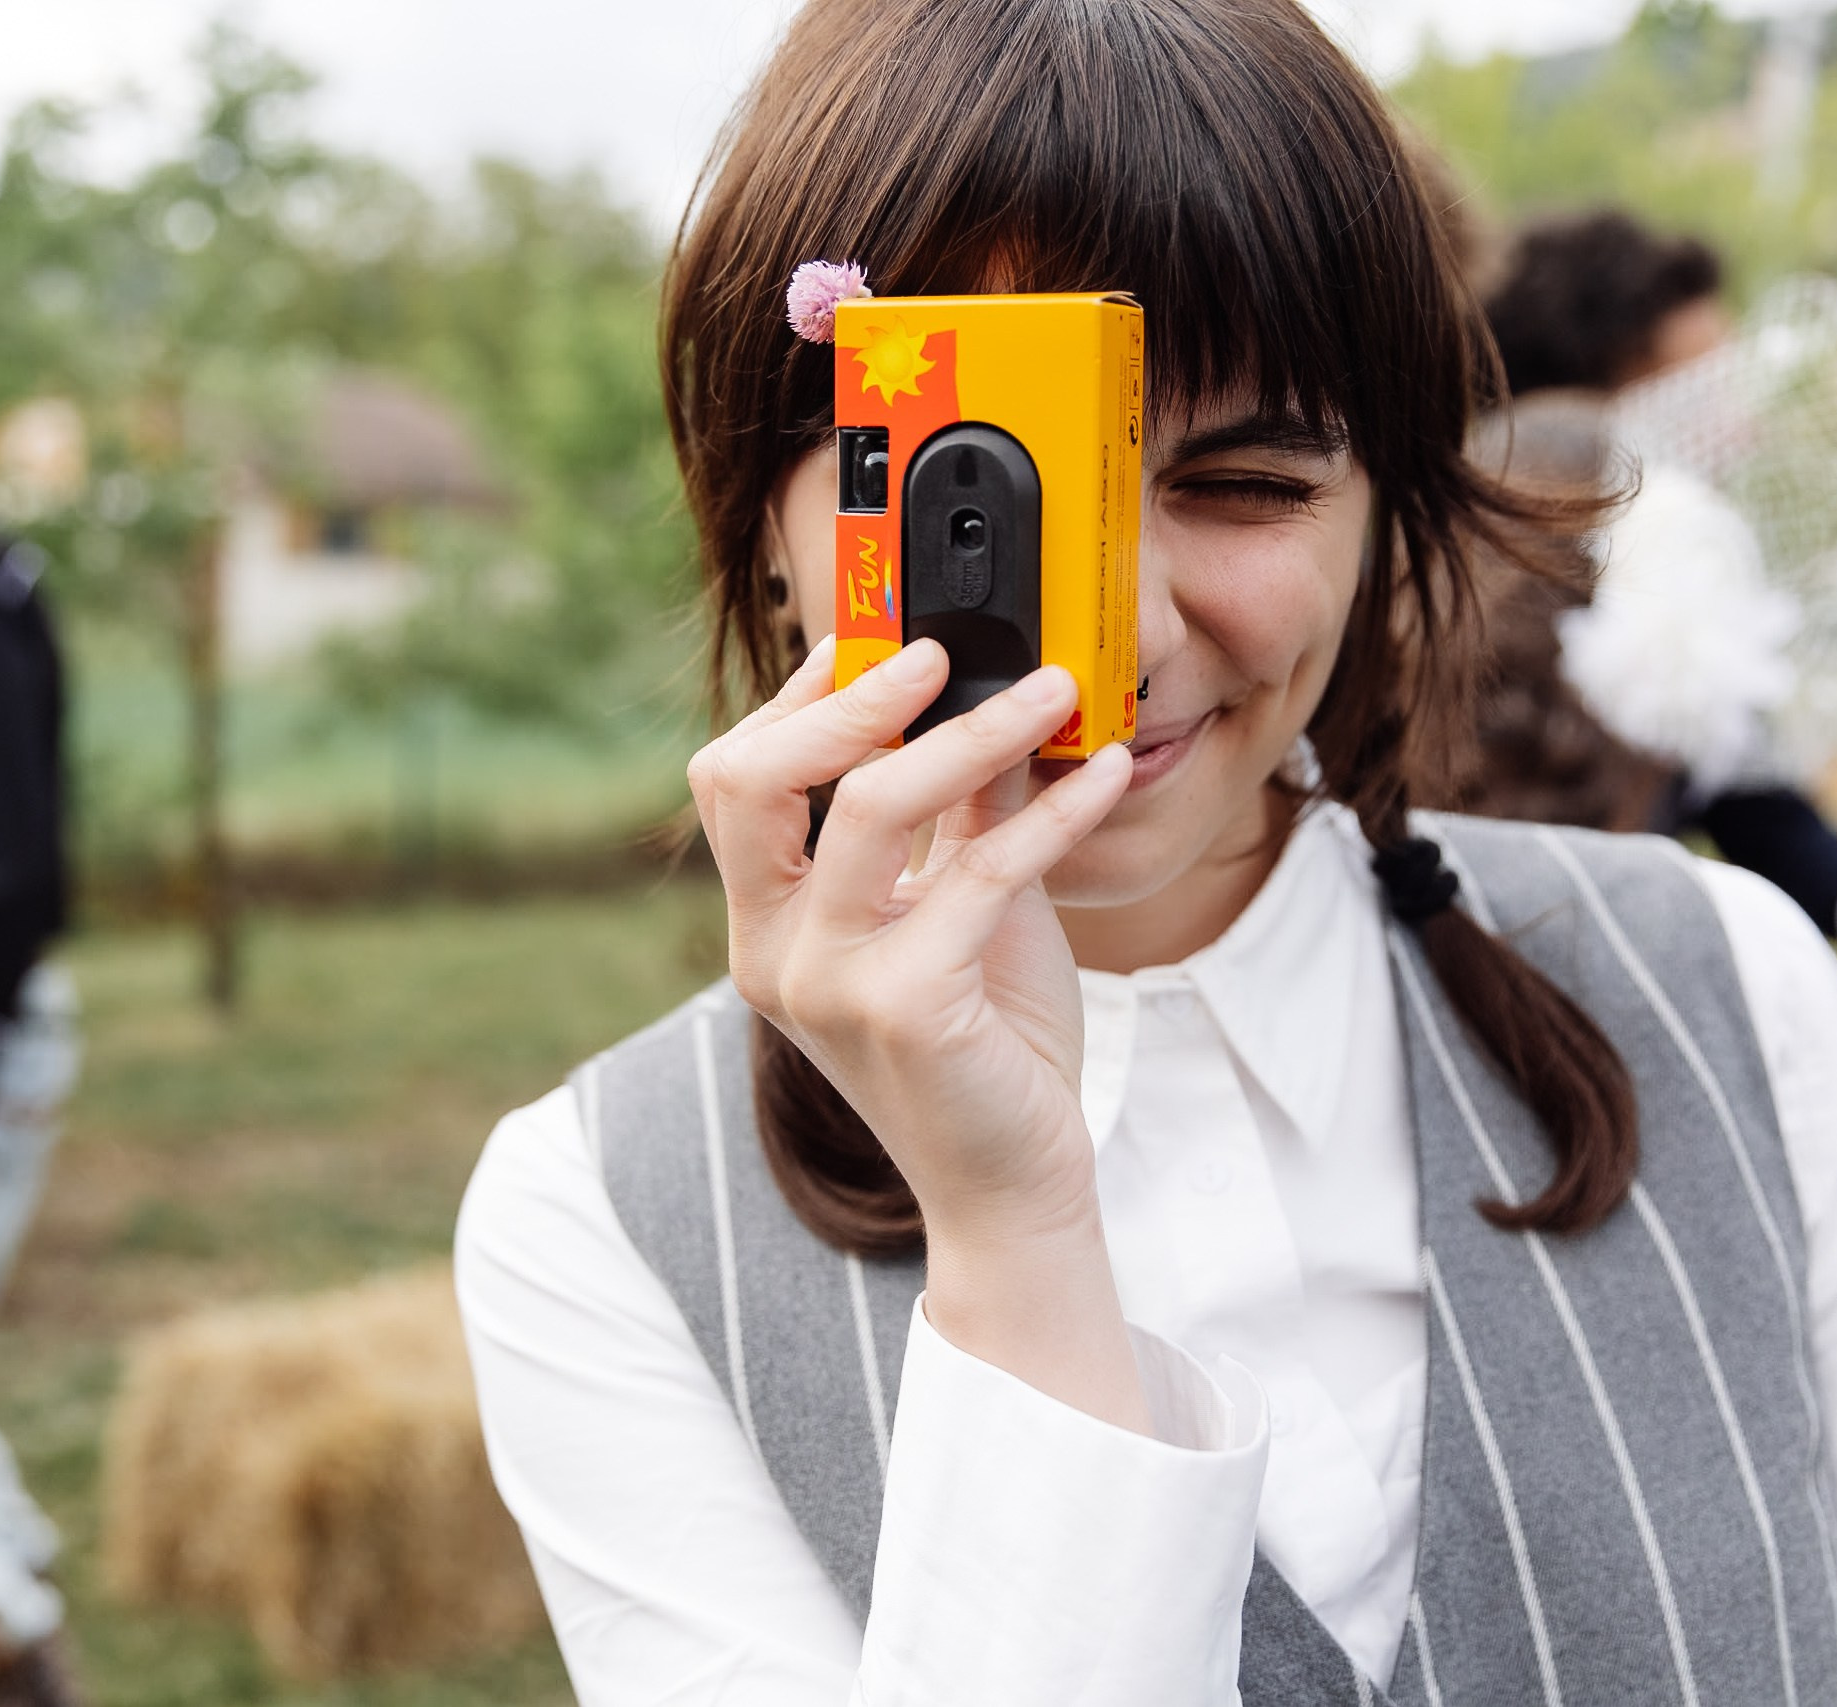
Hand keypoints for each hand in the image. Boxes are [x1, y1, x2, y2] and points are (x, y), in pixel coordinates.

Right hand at [689, 636, 1146, 1429]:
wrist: (1014, 1184)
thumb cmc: (986, 1046)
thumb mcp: (962, 906)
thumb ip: (957, 811)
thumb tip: (981, 692)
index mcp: (768, 925)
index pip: (735, 779)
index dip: (798, 697)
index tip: (872, 635)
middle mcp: (773, 953)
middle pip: (753, 779)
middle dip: (844, 697)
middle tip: (934, 652)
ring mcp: (827, 984)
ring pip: (874, 805)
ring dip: (972, 732)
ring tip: (1054, 691)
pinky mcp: (904, 1008)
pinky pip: (979, 870)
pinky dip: (1051, 813)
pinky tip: (1101, 776)